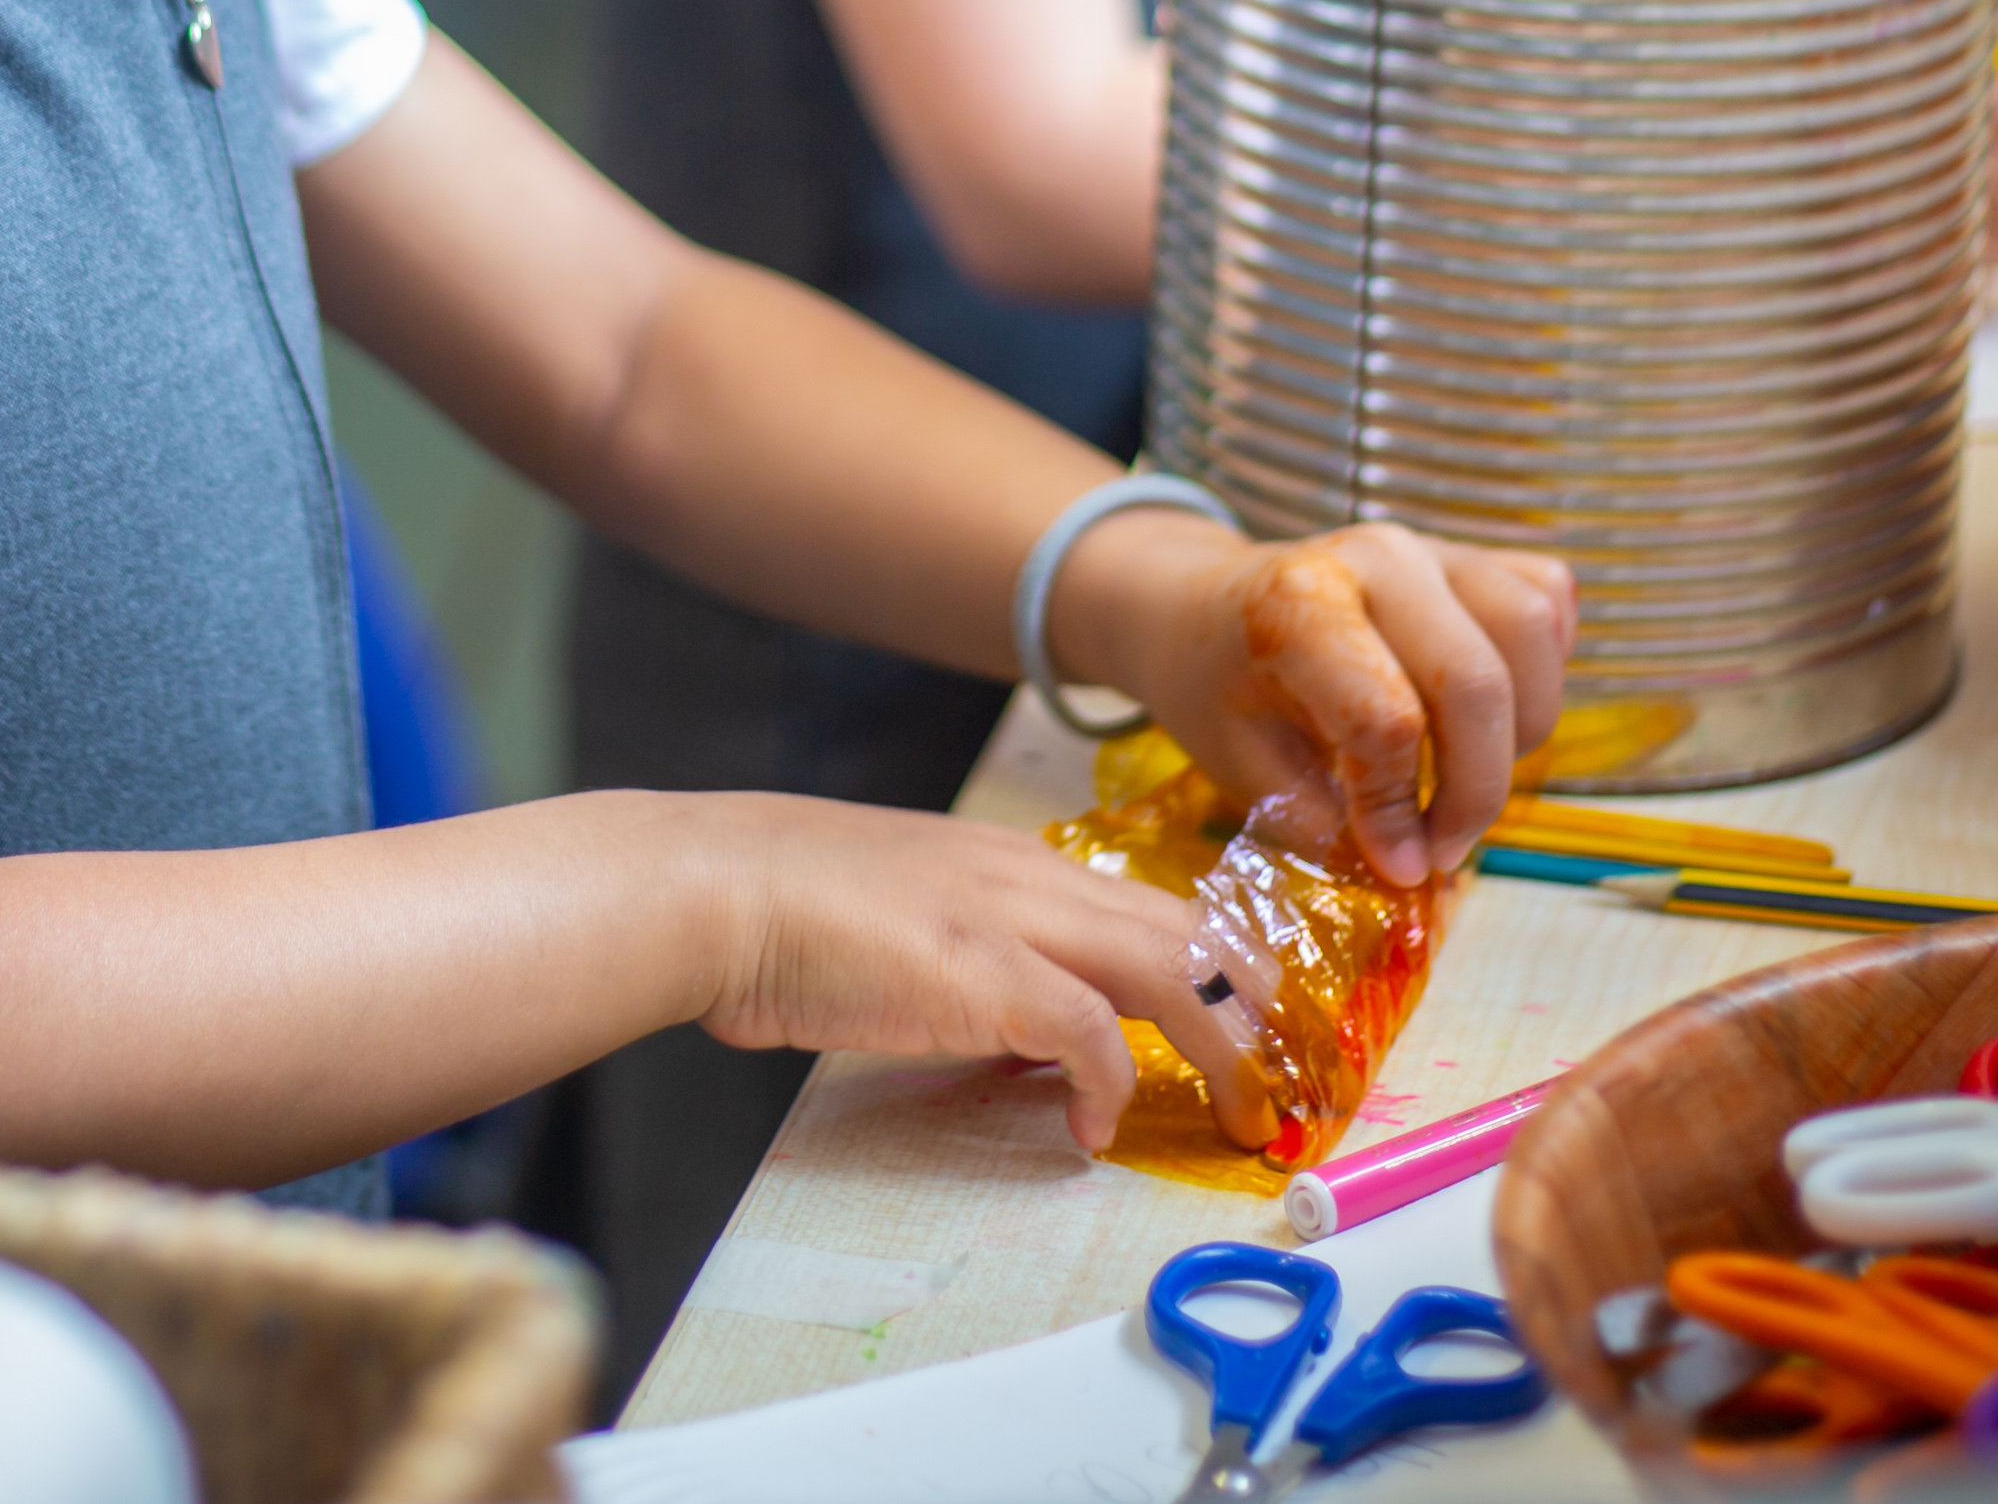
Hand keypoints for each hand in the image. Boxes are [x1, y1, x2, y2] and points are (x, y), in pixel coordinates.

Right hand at [686, 791, 1282, 1156]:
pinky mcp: (985, 973)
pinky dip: (1109, 1088)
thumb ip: (977, 966)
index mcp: (1014, 863)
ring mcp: (1013, 918)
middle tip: (1283, 1076)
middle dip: (1252, 1004)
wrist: (715, 889)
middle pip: (1187, 930)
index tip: (1245, 1024)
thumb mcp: (907, 924)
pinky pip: (1089, 1035)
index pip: (1152, 906)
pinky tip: (1093, 1134)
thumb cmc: (784, 911)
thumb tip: (1021, 1039)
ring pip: (1168, 969)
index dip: (1212, 966)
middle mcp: (1031, 877)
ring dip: (1221, 1045)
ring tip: (1242, 1111)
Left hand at [1066, 514, 1576, 892]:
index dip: (1404, 812)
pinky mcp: (1470, 552)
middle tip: (1441, 849)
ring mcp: (1429, 546)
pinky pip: (1547, 599)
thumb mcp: (1249, 769)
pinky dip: (1544, 667)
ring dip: (1521, 731)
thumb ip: (1335, 825)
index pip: (1387, 721)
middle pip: (1475, 681)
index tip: (1399, 866)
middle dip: (1476, 791)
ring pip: (1530, 633)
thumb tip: (1418, 875)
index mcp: (1295, 607)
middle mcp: (1373, 559)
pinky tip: (1494, 714)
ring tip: (1463, 777)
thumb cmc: (1221, 692)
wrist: (1203, 610)